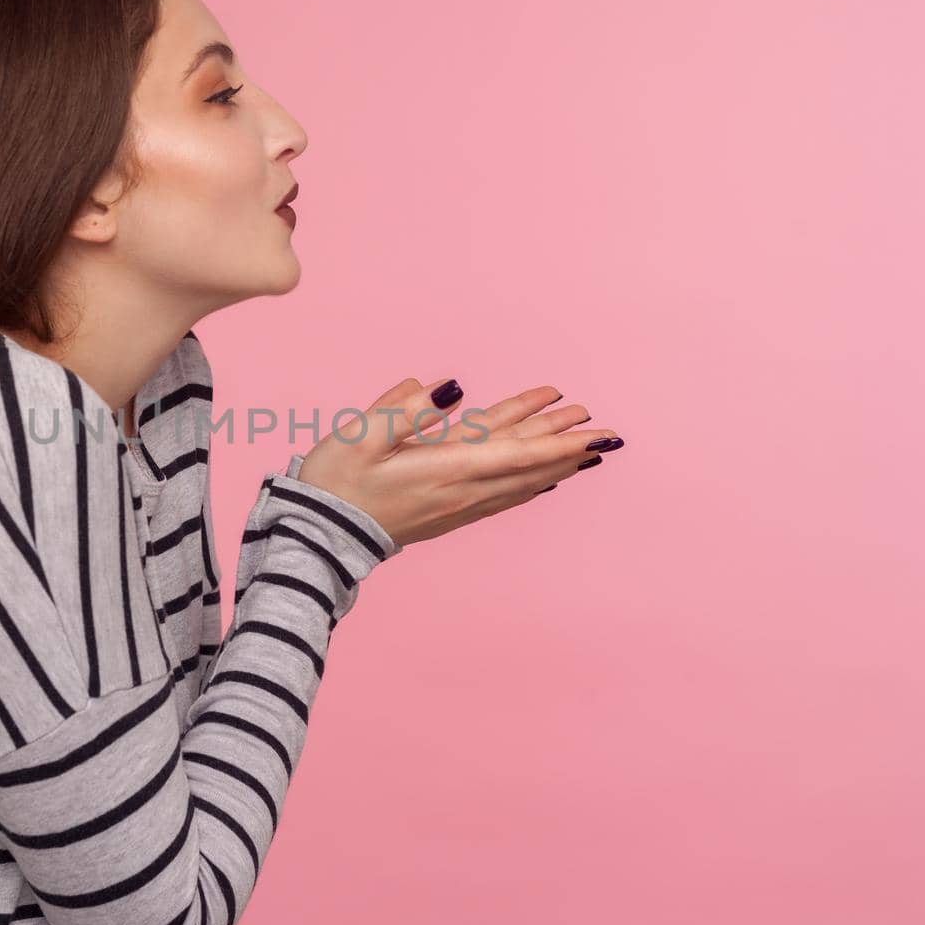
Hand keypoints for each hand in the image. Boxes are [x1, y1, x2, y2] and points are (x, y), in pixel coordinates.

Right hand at [295, 377, 621, 546]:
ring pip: (518, 481)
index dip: (559, 441)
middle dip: (566, 445)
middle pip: (526, 465)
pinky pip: (503, 495)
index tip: (595, 433)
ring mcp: (457, 506)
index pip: (517, 452)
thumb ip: (405, 409)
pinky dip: (530, 482)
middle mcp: (461, 491)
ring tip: (584, 444)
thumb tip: (449, 389)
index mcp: (446, 468)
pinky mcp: (449, 512)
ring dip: (554, 462)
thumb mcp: (361, 436)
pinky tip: (543, 479)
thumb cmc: (336, 481)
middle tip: (605, 428)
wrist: (319, 536)